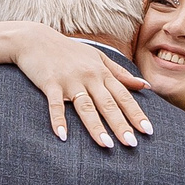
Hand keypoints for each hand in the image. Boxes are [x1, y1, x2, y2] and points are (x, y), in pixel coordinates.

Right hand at [9, 23, 151, 148]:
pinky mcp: (50, 83)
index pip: (123, 96)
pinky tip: (62, 136)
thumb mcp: (97, 57)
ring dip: (96, 126)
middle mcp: (89, 76)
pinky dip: (58, 120)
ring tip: (106, 145)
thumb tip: (145, 85)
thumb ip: (120, 73)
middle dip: (120, 124)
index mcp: (102, 72)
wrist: (36, 39)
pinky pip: (55, 104)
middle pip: (108, 104)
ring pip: (85, 106)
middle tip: (131, 144)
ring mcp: (69, 80)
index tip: (147, 130)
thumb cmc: (69, 51)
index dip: (136, 113)